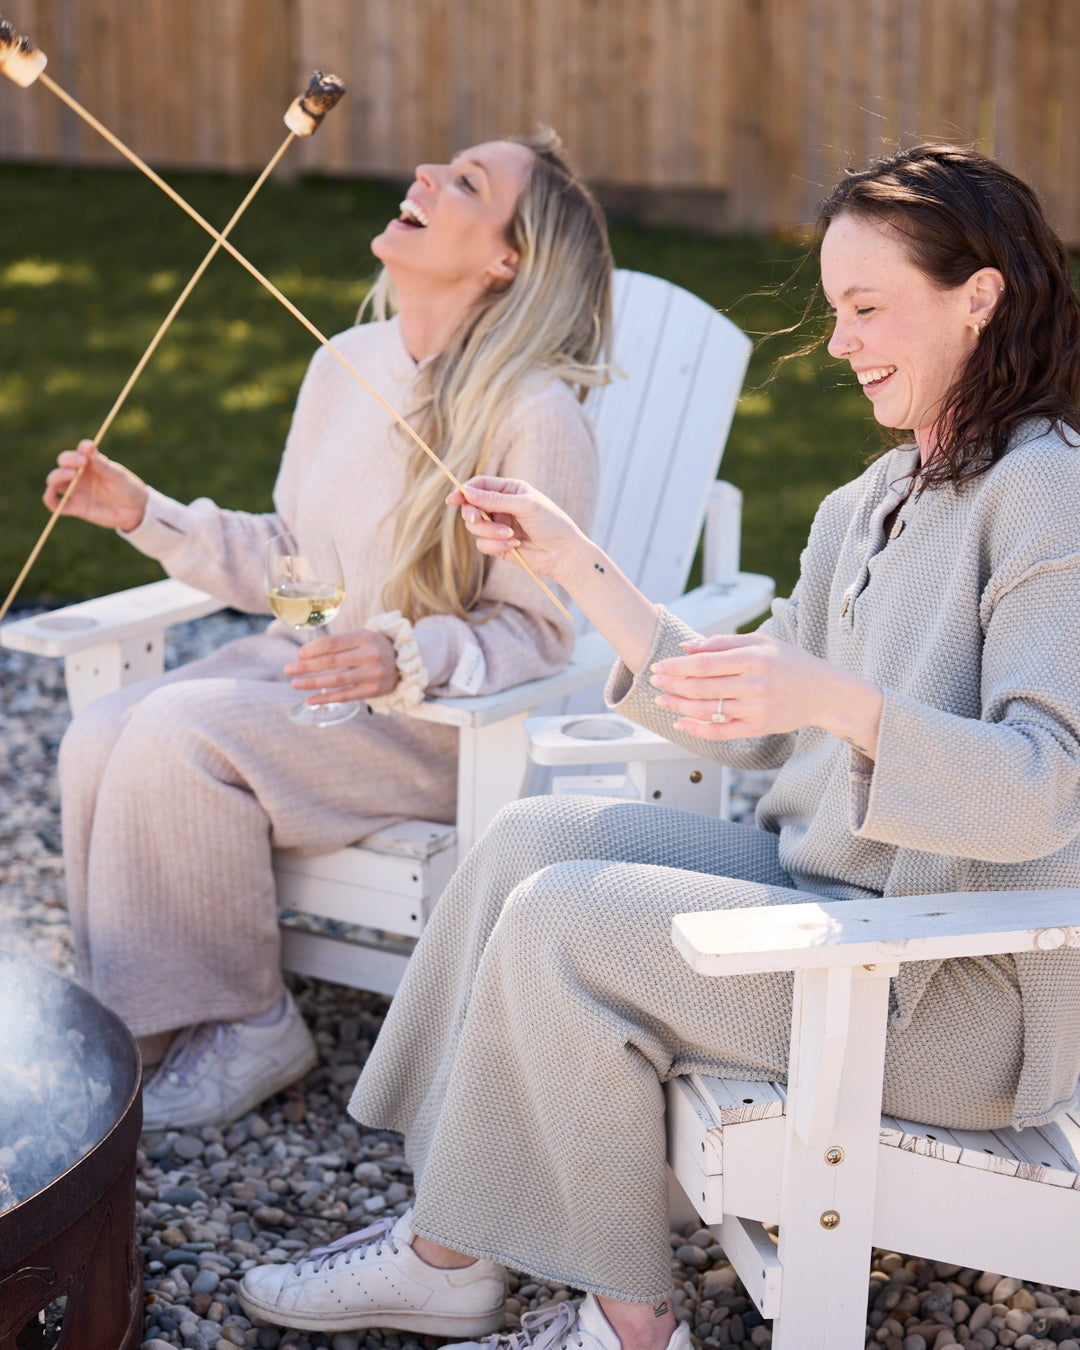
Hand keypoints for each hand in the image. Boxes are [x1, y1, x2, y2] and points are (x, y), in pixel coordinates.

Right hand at [43, 439, 147, 531]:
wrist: (136, 511)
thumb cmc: (127, 488)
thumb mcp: (116, 475)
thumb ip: (101, 464)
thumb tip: (87, 446)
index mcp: (88, 464)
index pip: (75, 454)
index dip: (77, 452)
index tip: (87, 451)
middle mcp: (79, 476)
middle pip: (62, 465)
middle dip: (67, 462)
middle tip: (80, 465)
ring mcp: (76, 491)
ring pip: (55, 482)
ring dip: (57, 477)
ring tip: (71, 475)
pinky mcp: (76, 508)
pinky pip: (55, 504)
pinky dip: (49, 498)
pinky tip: (50, 492)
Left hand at [283, 629, 396, 705]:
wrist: (402, 663)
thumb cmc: (373, 648)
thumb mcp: (361, 637)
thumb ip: (338, 643)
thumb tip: (304, 654)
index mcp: (364, 636)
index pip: (332, 643)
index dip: (312, 649)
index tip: (298, 654)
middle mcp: (370, 654)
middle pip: (332, 662)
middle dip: (307, 666)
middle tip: (288, 669)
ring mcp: (373, 673)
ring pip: (337, 680)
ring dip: (313, 683)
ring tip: (295, 684)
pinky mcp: (374, 690)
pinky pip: (346, 695)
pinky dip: (327, 698)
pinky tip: (311, 699)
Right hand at [448, 476, 590, 587]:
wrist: (563, 554)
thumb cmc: (551, 524)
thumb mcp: (526, 505)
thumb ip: (496, 500)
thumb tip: (467, 492)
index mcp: (509, 490)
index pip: (479, 485)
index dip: (464, 491)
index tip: (453, 499)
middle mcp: (501, 507)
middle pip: (471, 507)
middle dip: (473, 515)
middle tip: (476, 519)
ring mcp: (498, 526)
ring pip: (475, 528)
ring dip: (489, 532)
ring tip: (511, 535)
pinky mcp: (498, 545)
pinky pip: (483, 545)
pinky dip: (496, 545)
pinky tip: (515, 545)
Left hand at [649, 632, 883, 757]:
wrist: (824, 692)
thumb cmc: (789, 661)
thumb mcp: (760, 642)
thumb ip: (722, 643)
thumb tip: (686, 646)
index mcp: (754, 658)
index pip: (705, 664)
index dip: (677, 666)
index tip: (658, 666)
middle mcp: (754, 684)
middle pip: (703, 687)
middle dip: (673, 685)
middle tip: (654, 681)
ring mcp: (756, 709)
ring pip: (708, 711)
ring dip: (679, 707)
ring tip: (661, 701)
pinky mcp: (758, 728)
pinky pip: (722, 733)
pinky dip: (698, 730)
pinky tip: (681, 724)